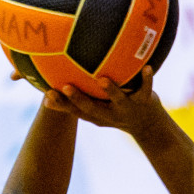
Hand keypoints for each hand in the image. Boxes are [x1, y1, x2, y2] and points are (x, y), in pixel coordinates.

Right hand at [42, 67, 170, 140]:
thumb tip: (44, 98)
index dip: (61, 105)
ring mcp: (127, 108)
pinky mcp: (145, 101)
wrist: (148, 126)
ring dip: (110, 91)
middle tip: (66, 87)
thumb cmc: (115, 112)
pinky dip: (147, 79)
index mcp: (96, 114)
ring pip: (118, 100)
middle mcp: (110, 113)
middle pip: (92, 108)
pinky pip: (146, 89)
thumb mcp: (95, 111)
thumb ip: (74, 104)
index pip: (75, 111)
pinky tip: (147, 67)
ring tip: (101, 79)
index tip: (47, 95)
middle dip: (78, 99)